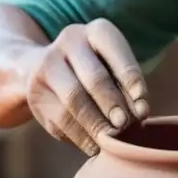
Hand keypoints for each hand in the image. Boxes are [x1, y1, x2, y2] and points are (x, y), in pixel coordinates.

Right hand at [23, 18, 148, 155]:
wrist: (43, 67)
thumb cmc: (96, 69)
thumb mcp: (114, 67)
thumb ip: (127, 87)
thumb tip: (139, 114)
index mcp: (97, 31)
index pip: (116, 53)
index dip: (132, 80)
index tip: (143, 108)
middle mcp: (70, 41)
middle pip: (94, 77)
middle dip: (113, 104)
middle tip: (125, 125)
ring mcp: (47, 64)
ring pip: (74, 99)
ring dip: (95, 124)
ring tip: (111, 140)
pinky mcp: (35, 92)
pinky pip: (59, 119)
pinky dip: (80, 136)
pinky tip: (94, 146)